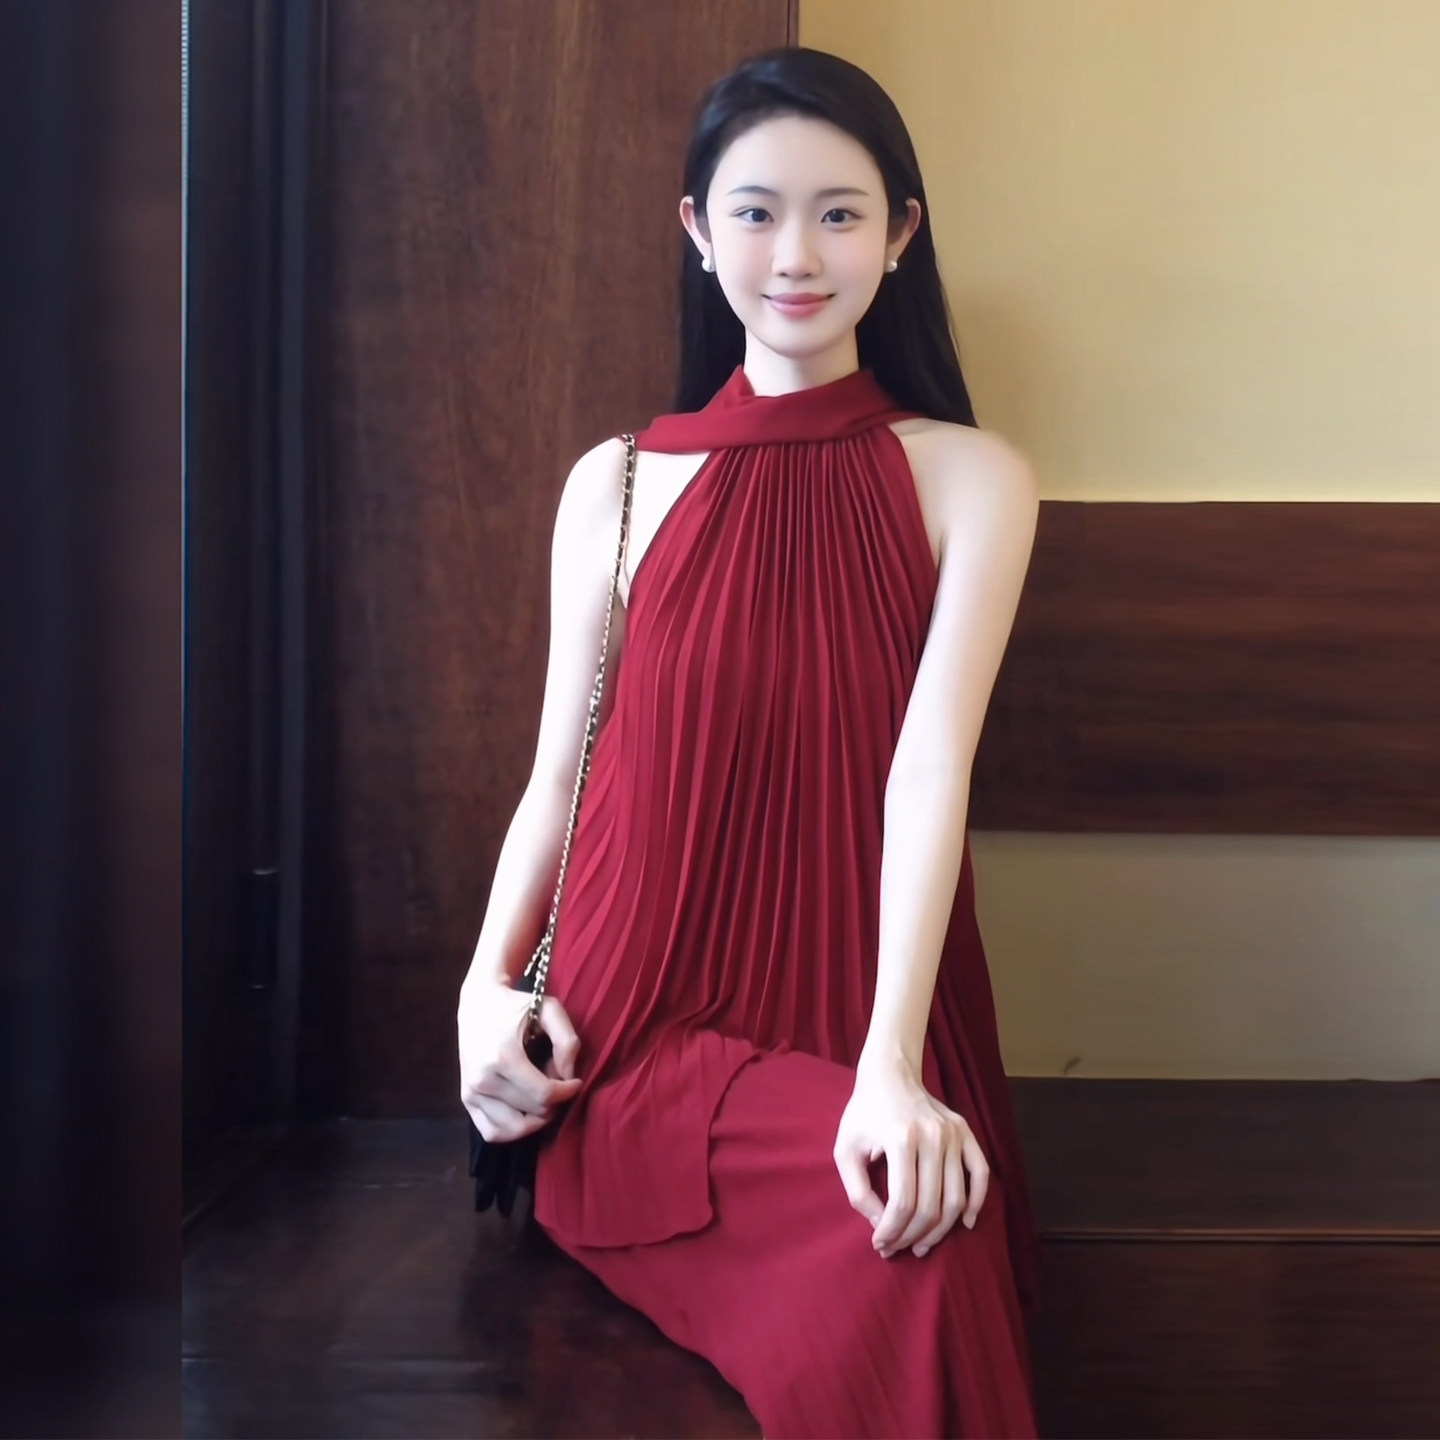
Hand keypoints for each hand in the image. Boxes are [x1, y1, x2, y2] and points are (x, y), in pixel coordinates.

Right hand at [458, 979, 582, 1141]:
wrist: (478, 1001)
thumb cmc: (517, 1005)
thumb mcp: (550, 1010)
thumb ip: (567, 1041)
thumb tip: (568, 1076)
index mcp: (503, 1058)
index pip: (544, 1095)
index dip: (567, 1093)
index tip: (576, 1082)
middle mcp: (483, 1080)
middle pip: (532, 1112)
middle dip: (554, 1102)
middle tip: (557, 1083)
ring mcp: (471, 1093)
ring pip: (512, 1129)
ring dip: (535, 1121)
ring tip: (543, 1100)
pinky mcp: (466, 1100)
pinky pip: (491, 1132)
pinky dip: (512, 1130)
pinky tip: (525, 1113)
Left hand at [833, 1052, 988, 1258]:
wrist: (890, 1075)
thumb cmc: (864, 1113)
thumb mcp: (846, 1149)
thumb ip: (858, 1191)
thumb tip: (881, 1224)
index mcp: (901, 1139)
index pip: (903, 1202)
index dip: (892, 1231)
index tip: (880, 1244)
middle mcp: (933, 1137)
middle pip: (930, 1206)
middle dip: (912, 1236)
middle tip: (897, 1248)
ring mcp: (954, 1135)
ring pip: (956, 1199)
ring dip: (940, 1231)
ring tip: (921, 1245)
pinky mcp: (966, 1133)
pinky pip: (981, 1174)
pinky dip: (977, 1202)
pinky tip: (965, 1223)